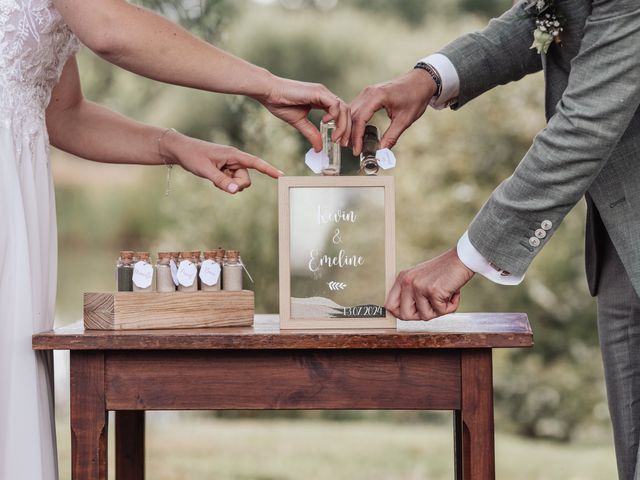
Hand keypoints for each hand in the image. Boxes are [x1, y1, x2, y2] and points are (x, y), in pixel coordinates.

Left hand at [161, 130, 282, 193]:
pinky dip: (224, 184)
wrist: (181, 150)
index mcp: (233, 154)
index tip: (281, 176)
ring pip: (239, 182)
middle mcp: (234, 159)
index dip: (269, 170)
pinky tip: (213, 178)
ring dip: (228, 185)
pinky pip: (231, 182)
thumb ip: (221, 181)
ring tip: (214, 179)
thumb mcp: (206, 170)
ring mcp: (230, 164)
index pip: (255, 162)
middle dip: (236, 185)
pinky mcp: (226, 169)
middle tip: (220, 184)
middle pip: (246, 178)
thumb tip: (234, 191)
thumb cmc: (193, 156)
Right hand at [256, 76, 350, 150]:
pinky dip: (334, 115)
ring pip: (343, 108)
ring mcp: (322, 92)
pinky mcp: (318, 92)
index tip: (340, 142)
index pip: (340, 114)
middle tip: (343, 143)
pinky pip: (334, 104)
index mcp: (322, 100)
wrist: (269, 92)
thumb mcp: (299, 123)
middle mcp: (325, 95)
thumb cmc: (281, 103)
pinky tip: (325, 123)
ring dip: (343, 125)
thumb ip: (311, 134)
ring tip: (336, 138)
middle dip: (347, 129)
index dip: (343, 128)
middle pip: (346, 111)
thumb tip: (319, 149)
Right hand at [350, 69, 436, 154]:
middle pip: (352, 116)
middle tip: (352, 150)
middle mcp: (368, 92)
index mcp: (377, 96)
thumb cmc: (415, 97)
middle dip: (350, 134)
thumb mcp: (405, 120)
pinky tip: (356, 132)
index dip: (356, 137)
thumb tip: (381, 152)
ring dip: (350, 128)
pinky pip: (356, 108)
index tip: (357, 150)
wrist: (421, 81)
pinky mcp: (368, 94)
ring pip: (351, 112)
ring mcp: (367, 92)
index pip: (360, 119)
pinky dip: (354, 121)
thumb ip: (391, 136)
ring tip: (352, 144)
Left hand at [385, 248, 474, 320]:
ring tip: (446, 297)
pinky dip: (451, 306)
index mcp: (402, 279)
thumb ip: (411, 294)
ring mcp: (419, 286)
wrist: (461, 259)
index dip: (400, 314)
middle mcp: (407, 282)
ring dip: (439, 311)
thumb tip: (404, 315)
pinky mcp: (433, 291)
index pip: (389, 305)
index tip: (414, 313)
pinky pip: (441, 311)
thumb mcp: (421, 279)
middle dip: (421, 316)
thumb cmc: (444, 272)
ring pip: (425, 316)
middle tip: (433, 307)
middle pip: (404, 316)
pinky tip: (454, 293)